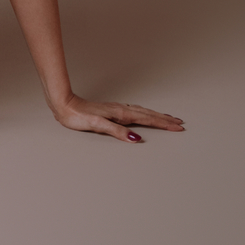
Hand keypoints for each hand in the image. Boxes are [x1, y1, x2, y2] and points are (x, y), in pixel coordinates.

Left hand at [52, 94, 184, 142]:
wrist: (64, 105)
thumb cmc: (78, 116)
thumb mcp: (98, 125)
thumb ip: (117, 132)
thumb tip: (136, 139)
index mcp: (120, 114)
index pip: (147, 119)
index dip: (163, 123)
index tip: (178, 126)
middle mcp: (121, 110)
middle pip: (148, 114)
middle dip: (165, 119)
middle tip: (180, 123)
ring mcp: (116, 109)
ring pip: (142, 112)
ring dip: (156, 115)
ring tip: (167, 118)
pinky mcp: (111, 110)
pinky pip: (134, 111)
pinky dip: (144, 114)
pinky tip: (144, 115)